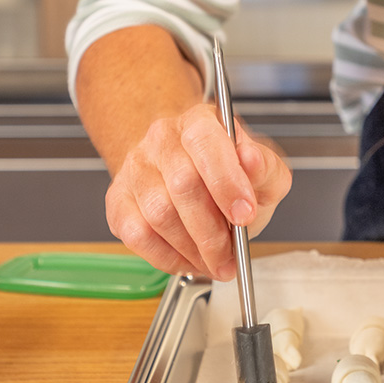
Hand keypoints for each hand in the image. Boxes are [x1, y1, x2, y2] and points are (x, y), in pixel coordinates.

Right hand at [104, 102, 291, 280]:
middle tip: (230, 256)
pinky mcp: (118, 201)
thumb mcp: (262, 171)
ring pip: (159, 215)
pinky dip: (168, 257)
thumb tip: (251, 160)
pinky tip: (188, 259)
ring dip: (192, 249)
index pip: (206, 143)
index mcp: (200, 122)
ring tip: (214, 260)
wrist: (191, 177)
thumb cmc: (227, 176)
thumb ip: (265, 168)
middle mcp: (162, 139)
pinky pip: (138, 235)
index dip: (226, 182)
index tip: (245, 215)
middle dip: (212, 232)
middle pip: (182, 185)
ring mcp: (136, 169)